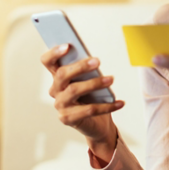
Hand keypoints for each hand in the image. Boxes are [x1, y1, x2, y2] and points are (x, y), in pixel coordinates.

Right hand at [41, 44, 123, 160]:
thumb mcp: (89, 80)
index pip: (48, 62)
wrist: (96, 123)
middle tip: (98, 61)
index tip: (68, 45)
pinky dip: (107, 106)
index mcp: (57, 77)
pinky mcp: (68, 119)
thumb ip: (87, 70)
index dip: (54, 53)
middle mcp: (55, 90)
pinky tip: (120, 102)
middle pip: (62, 75)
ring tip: (111, 79)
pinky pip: (88, 110)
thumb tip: (93, 60)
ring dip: (94, 83)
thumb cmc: (92, 97)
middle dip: (80, 66)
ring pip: (74, 90)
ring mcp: (60, 105)